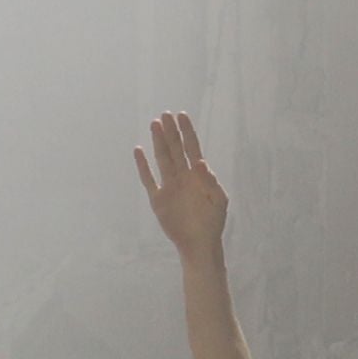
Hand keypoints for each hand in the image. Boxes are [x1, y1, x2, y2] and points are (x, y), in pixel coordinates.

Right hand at [136, 113, 230, 257]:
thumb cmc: (213, 222)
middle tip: (164, 114)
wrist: (199, 244)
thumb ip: (210, 181)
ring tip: (154, 125)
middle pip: (175, 149)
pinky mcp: (158, 199)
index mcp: (198, 175)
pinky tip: (139, 151)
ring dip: (158, 142)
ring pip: (162, 159)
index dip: (187, 132)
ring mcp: (169, 186)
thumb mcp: (219, 201)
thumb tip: (200, 163)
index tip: (181, 116)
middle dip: (170, 132)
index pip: (191, 147)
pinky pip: (148, 179)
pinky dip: (143, 166)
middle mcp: (182, 176)